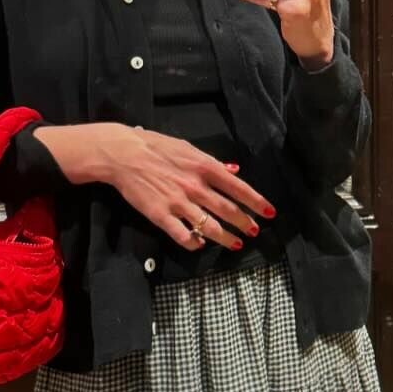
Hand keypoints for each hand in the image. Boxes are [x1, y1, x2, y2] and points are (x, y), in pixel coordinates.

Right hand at [97, 126, 275, 252]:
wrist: (123, 154)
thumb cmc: (155, 147)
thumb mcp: (187, 148)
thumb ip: (212, 161)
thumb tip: (234, 170)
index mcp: (204, 167)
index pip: (239, 188)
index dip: (256, 202)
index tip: (269, 212)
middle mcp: (195, 186)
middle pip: (228, 210)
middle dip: (245, 223)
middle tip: (255, 232)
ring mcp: (178, 202)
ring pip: (209, 227)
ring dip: (226, 238)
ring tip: (236, 244)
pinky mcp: (161, 215)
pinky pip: (182, 235)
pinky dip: (194, 242)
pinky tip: (200, 244)